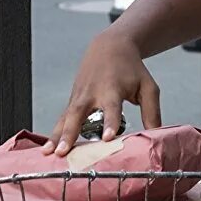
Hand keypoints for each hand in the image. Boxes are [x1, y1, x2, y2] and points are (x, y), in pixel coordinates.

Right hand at [47, 30, 162, 154]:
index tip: (107, 138)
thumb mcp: (148, 87)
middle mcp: (92, 93)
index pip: (112, 108)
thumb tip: (155, 138)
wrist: (109, 47)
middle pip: (79, 114)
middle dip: (70, 133)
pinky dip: (53, 133)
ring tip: (48, 154)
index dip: (110, 122)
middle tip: (63, 151)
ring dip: (56, 135)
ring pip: (65, 117)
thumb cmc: (132, 69)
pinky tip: (45, 150)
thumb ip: (152, 112)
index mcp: (113, 89)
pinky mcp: (72, 101)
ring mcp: (79, 97)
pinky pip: (62, 119)